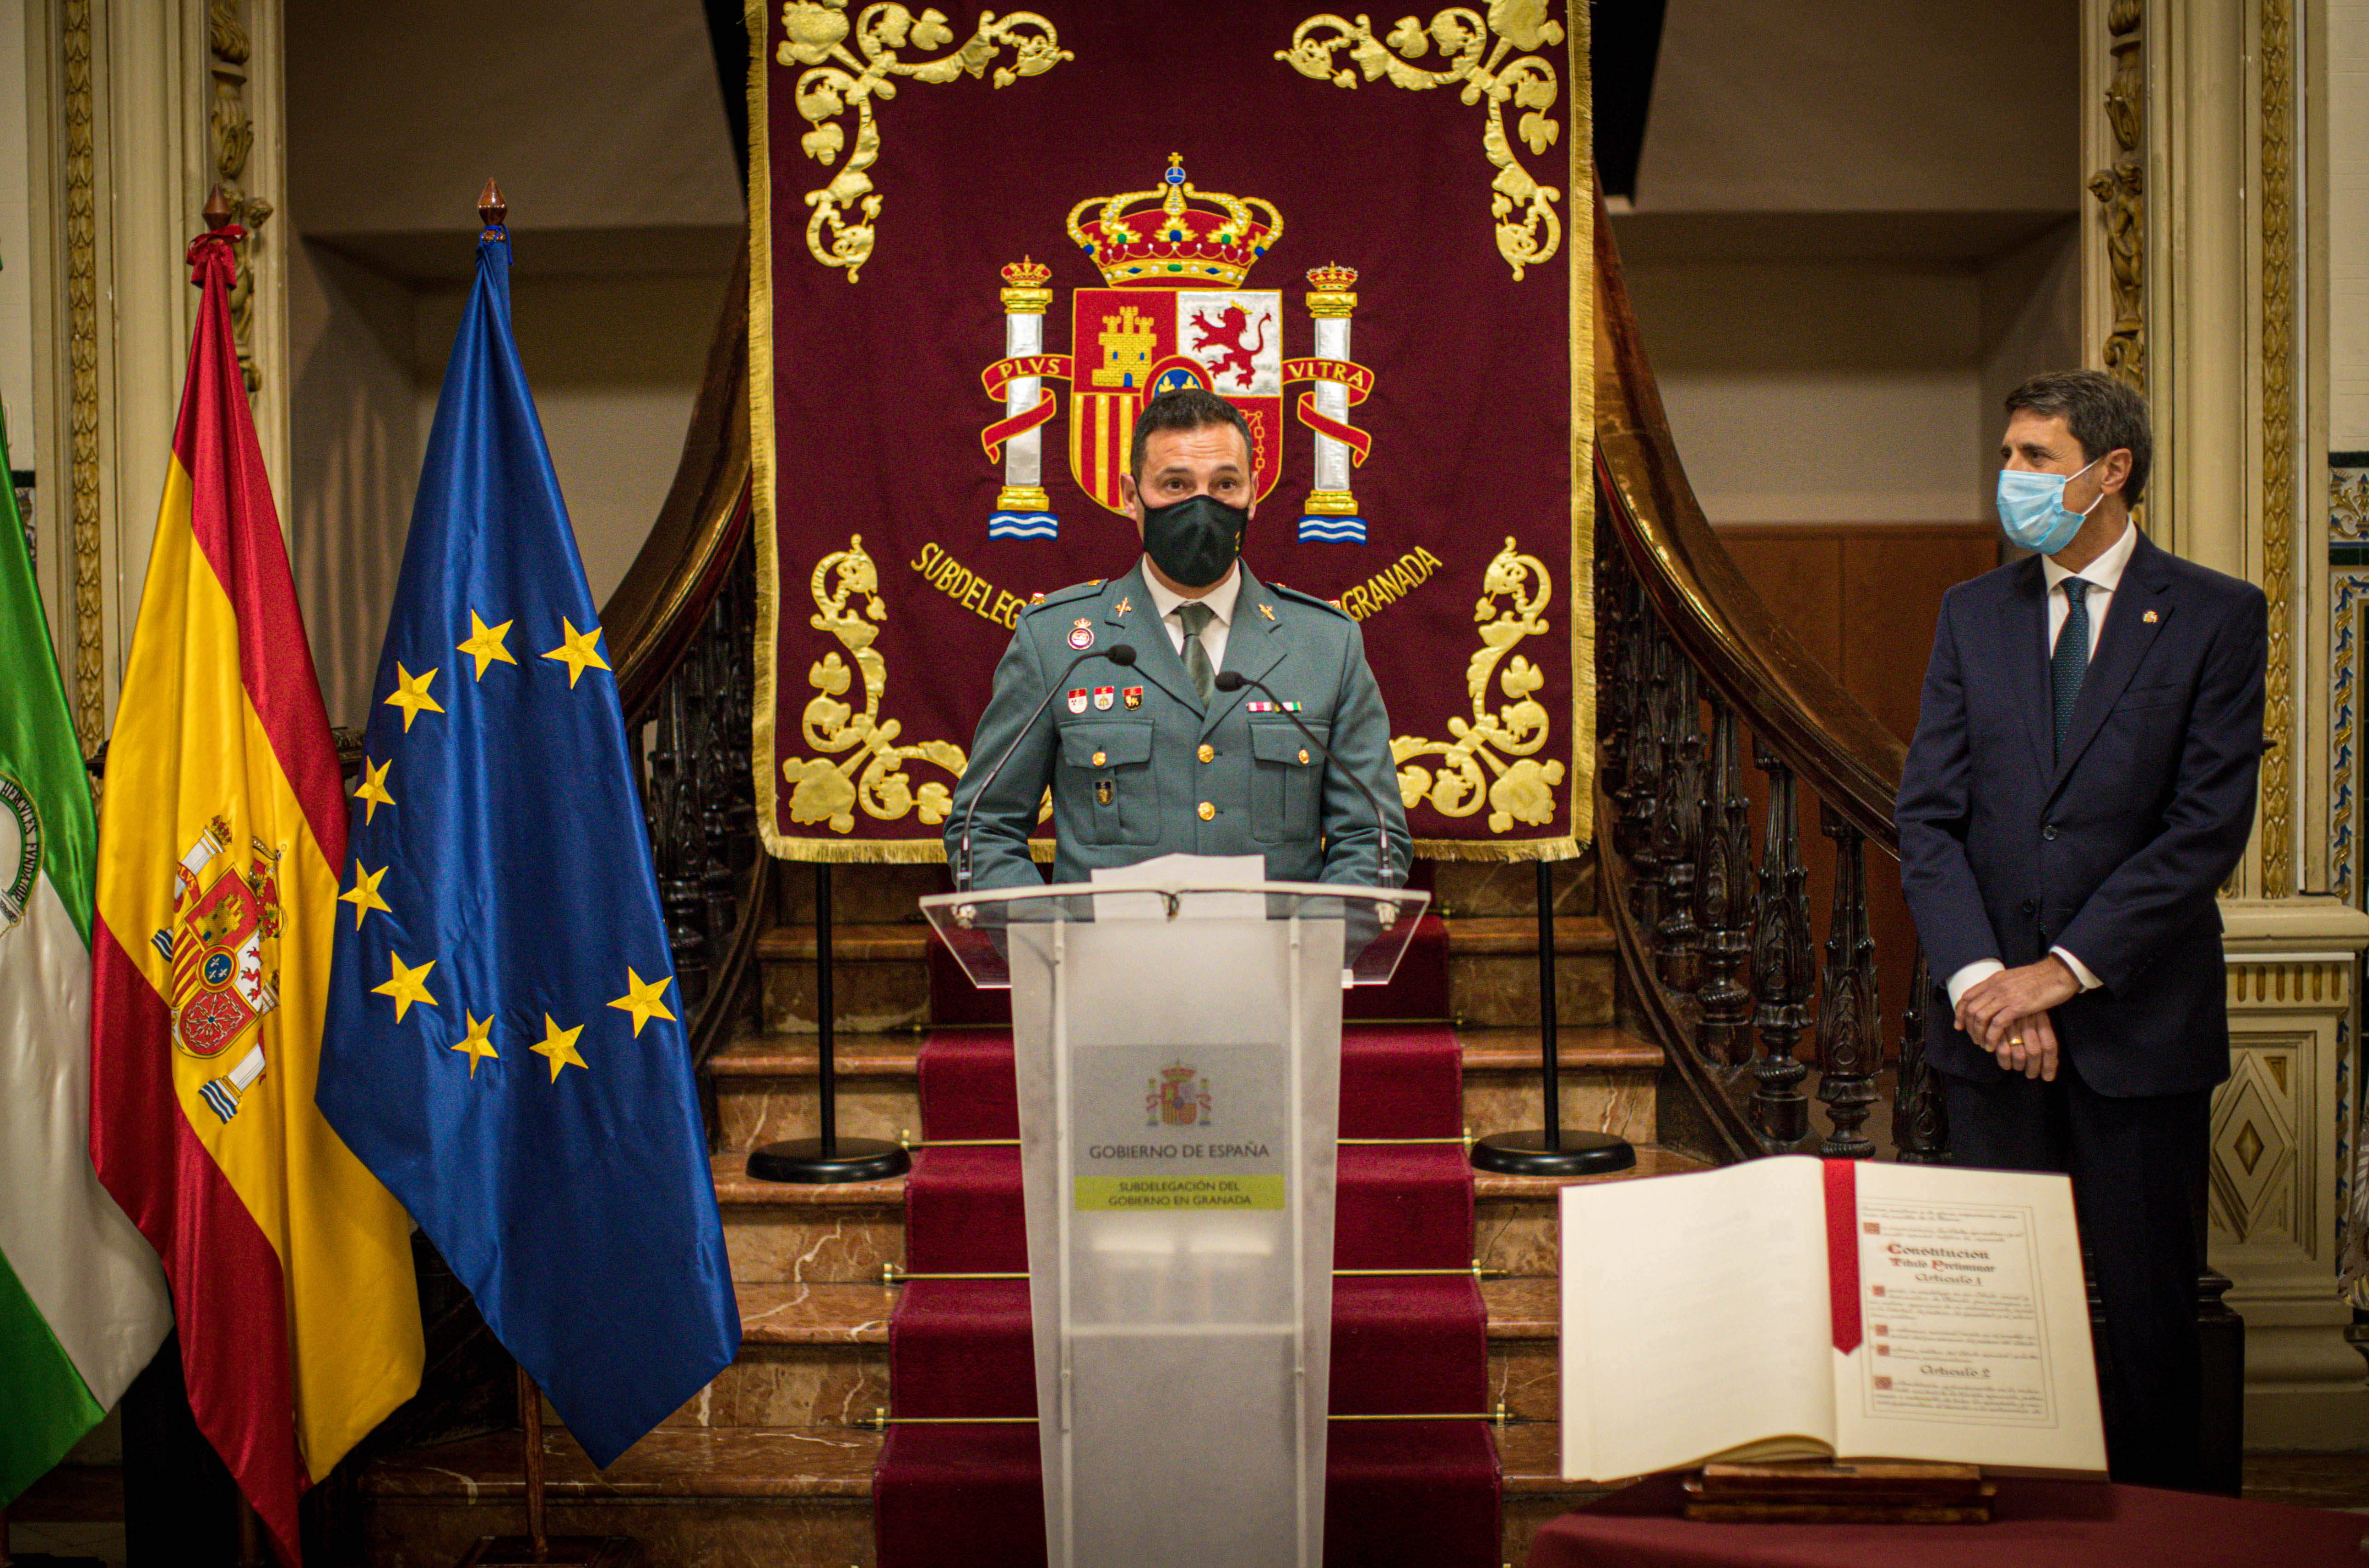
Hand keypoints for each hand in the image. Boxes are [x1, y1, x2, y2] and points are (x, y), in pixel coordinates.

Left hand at [1955, 957, 2078, 1079]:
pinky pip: (1996, 1024)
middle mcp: (1996, 987)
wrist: (2059, 973)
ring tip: (1983, 1044)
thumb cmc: (2041, 978)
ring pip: (1980, 1017)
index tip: (1959, 1025)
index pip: (1967, 996)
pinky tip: (1993, 1046)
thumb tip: (1994, 998)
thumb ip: (2002, 987)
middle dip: (1968, 1026)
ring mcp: (2005, 996)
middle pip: (1970, 1008)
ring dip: (1978, 1034)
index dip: (1959, 1012)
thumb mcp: (2014, 978)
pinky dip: (1991, 1037)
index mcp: (1994, 979)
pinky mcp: (2017, 1006)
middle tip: (1973, 1039)